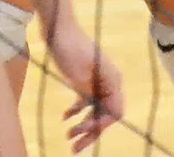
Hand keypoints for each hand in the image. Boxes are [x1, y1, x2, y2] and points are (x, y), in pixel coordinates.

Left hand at [45, 15, 125, 151]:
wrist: (57, 30)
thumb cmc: (70, 50)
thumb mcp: (82, 75)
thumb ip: (99, 94)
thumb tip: (116, 115)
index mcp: (113, 81)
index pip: (115, 112)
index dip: (101, 126)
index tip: (84, 131)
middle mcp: (109, 82)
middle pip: (105, 114)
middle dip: (91, 131)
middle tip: (73, 147)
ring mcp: (97, 81)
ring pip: (95, 110)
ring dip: (83, 124)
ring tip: (68, 136)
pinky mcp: (84, 79)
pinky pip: (86, 101)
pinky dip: (77, 111)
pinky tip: (64, 117)